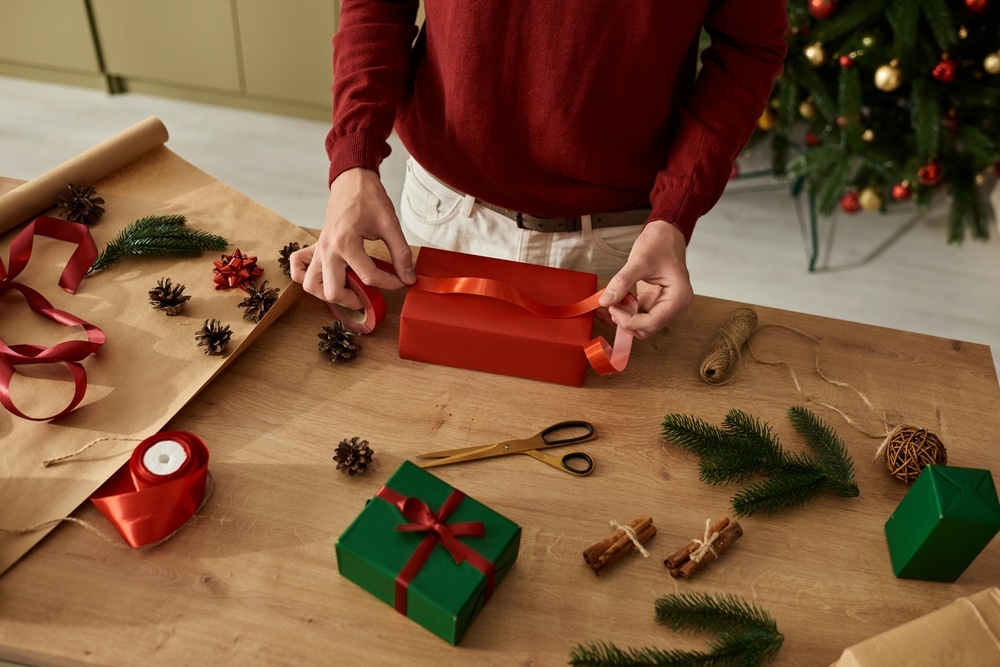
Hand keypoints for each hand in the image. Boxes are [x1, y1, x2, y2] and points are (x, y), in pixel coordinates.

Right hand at [289, 167, 415, 308]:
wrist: (352, 180)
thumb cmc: (369, 198)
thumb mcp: (390, 224)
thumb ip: (400, 253)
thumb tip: (408, 277)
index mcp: (346, 243)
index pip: (369, 276)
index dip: (390, 283)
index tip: (401, 281)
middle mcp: (327, 249)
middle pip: (333, 291)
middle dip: (355, 299)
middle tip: (370, 295)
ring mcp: (318, 249)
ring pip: (310, 285)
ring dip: (328, 294)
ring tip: (349, 290)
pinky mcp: (315, 247)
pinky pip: (298, 268)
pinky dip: (307, 277)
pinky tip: (326, 278)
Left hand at [597, 220, 692, 338]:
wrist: (666, 235)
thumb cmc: (661, 244)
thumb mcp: (639, 261)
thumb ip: (622, 282)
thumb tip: (606, 300)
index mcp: (679, 297)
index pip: (653, 322)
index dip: (630, 321)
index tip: (613, 308)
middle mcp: (675, 305)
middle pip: (648, 328)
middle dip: (627, 321)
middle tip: (611, 306)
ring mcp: (665, 305)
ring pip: (642, 325)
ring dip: (625, 319)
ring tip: (611, 303)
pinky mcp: (654, 302)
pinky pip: (638, 315)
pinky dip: (625, 313)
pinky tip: (614, 302)